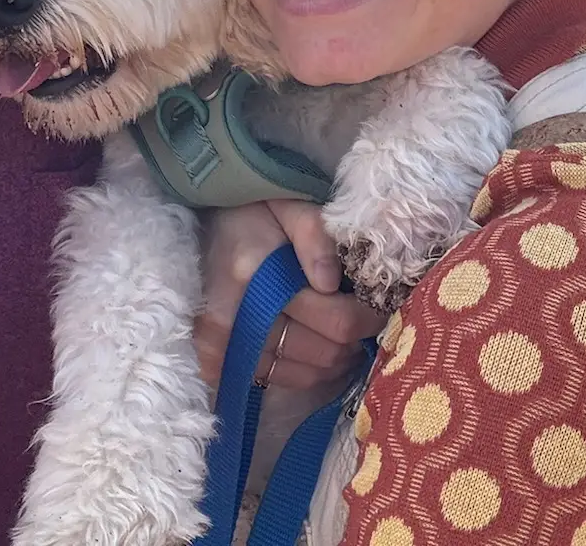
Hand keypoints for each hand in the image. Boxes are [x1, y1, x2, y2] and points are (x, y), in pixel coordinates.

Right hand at [196, 200, 384, 391]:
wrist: (205, 230)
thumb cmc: (252, 214)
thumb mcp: (288, 206)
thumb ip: (314, 235)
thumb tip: (330, 283)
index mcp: (255, 276)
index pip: (335, 320)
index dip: (368, 316)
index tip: (379, 303)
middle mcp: (238, 319)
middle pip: (326, 352)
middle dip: (355, 338)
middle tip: (364, 316)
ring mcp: (228, 348)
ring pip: (310, 374)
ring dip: (336, 357)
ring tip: (342, 330)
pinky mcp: (222, 364)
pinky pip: (285, 381)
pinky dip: (310, 370)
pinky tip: (319, 344)